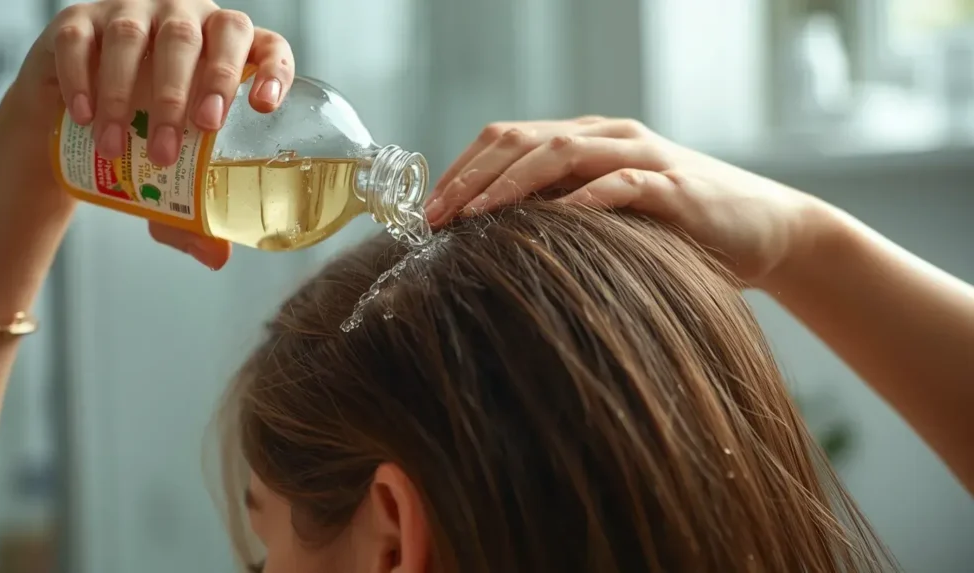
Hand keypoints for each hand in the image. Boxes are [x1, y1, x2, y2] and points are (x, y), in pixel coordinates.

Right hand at [7, 0, 294, 268]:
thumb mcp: (173, 175)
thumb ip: (195, 213)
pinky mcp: (78, 20)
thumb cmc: (143, 137)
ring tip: (123, 148)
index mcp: (227, 51)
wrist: (71, 119)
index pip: (264, 44)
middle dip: (198, 85)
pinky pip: (81, 40)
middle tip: (193, 133)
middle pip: (201, 35)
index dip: (273, 68)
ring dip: (130, 94)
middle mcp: (186, 20)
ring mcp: (132, 12)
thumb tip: (217, 258)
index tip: (266, 107)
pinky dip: (84, 79)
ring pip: (137, 37)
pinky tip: (86, 117)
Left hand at [424, 117, 822, 286]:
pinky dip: (588, 198)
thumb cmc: (673, 230)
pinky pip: (625, 183)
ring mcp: (642, 157)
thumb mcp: (606, 217)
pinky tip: (558, 219)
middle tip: (437, 219)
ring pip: (564, 153)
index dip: (461, 169)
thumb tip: (488, 243)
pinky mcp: (676, 187)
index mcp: (582, 140)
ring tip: (477, 216)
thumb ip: (559, 215)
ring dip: (513, 184)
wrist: (764, 229)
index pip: (506, 138)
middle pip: (522, 140)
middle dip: (472, 178)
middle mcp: (607, 138)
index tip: (427, 213)